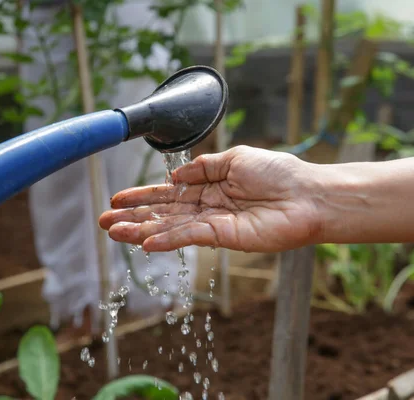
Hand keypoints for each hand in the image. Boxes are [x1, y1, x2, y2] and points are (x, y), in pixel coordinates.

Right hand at [99, 146, 323, 252]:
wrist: (307, 195)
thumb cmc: (280, 173)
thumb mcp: (236, 158)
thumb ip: (204, 166)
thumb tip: (174, 174)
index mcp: (209, 186)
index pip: (169, 192)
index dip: (143, 196)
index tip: (118, 199)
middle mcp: (207, 207)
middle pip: (163, 213)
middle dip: (133, 216)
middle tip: (105, 221)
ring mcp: (214, 224)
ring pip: (170, 227)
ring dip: (141, 230)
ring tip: (115, 232)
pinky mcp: (224, 237)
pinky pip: (190, 237)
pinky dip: (167, 240)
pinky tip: (146, 243)